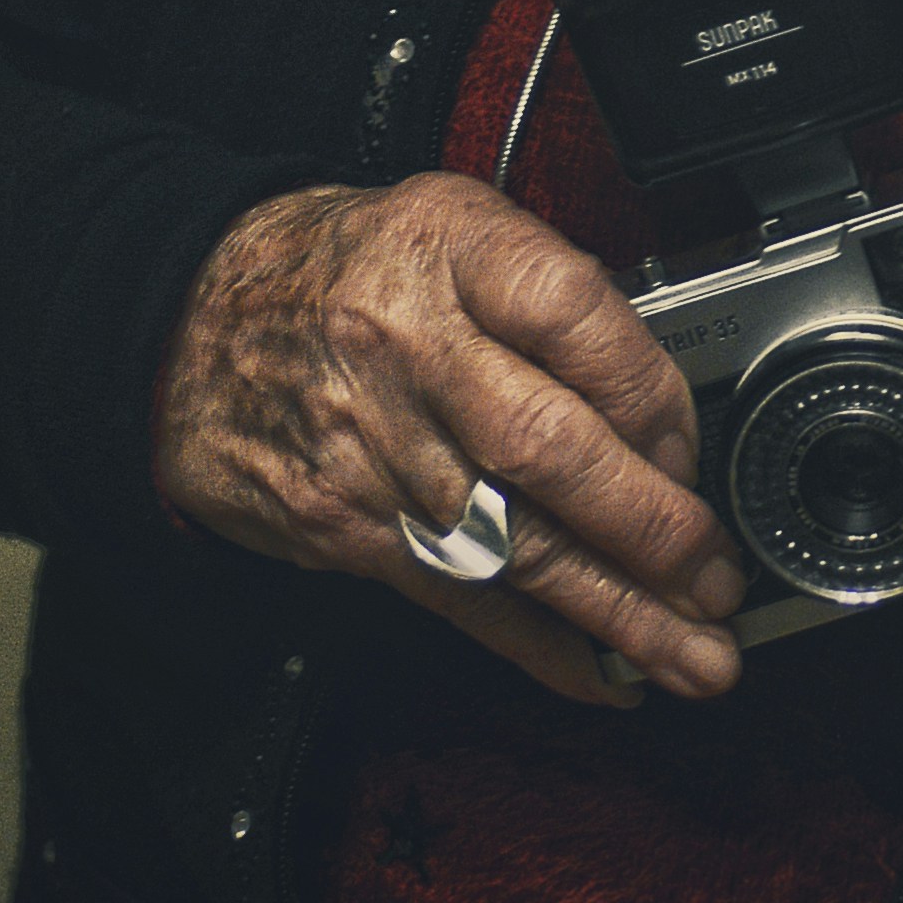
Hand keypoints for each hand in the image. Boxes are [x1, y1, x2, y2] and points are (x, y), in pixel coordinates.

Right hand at [155, 179, 751, 701]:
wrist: (186, 323)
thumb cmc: (346, 275)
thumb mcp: (447, 226)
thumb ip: (548, 296)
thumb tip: (661, 411)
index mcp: (448, 251)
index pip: (572, 314)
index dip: (651, 392)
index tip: (692, 447)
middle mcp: (408, 347)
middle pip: (546, 445)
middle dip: (650, 527)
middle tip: (716, 575)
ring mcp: (373, 445)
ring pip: (513, 542)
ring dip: (617, 613)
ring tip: (696, 657)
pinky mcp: (348, 526)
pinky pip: (459, 597)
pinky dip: (539, 648)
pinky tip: (605, 675)